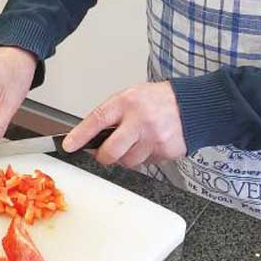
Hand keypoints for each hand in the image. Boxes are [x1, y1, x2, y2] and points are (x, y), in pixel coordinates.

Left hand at [62, 82, 187, 167]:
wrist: (191, 106)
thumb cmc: (156, 100)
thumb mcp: (130, 97)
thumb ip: (112, 115)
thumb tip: (90, 136)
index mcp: (126, 102)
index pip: (97, 119)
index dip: (81, 135)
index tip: (69, 145)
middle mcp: (139, 120)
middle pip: (112, 151)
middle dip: (104, 156)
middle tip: (104, 153)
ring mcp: (153, 137)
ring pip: (128, 161)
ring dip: (127, 157)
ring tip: (135, 142)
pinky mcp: (165, 151)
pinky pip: (146, 164)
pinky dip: (144, 157)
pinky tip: (150, 143)